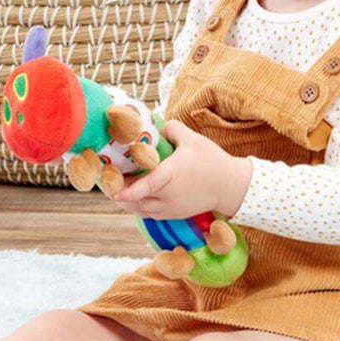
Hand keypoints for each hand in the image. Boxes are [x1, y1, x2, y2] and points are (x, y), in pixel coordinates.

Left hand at [111, 119, 251, 219]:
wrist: (230, 186)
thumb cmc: (212, 161)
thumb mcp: (193, 139)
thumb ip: (172, 129)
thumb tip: (157, 125)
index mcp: (171, 174)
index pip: (146, 186)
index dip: (127, 191)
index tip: (113, 191)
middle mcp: (168, 195)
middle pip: (137, 200)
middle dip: (120, 193)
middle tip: (109, 182)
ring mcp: (170, 207)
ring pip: (141, 210)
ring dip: (128, 202)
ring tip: (119, 190)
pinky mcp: (174, 214)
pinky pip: (150, 214)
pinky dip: (139, 207)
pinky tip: (135, 198)